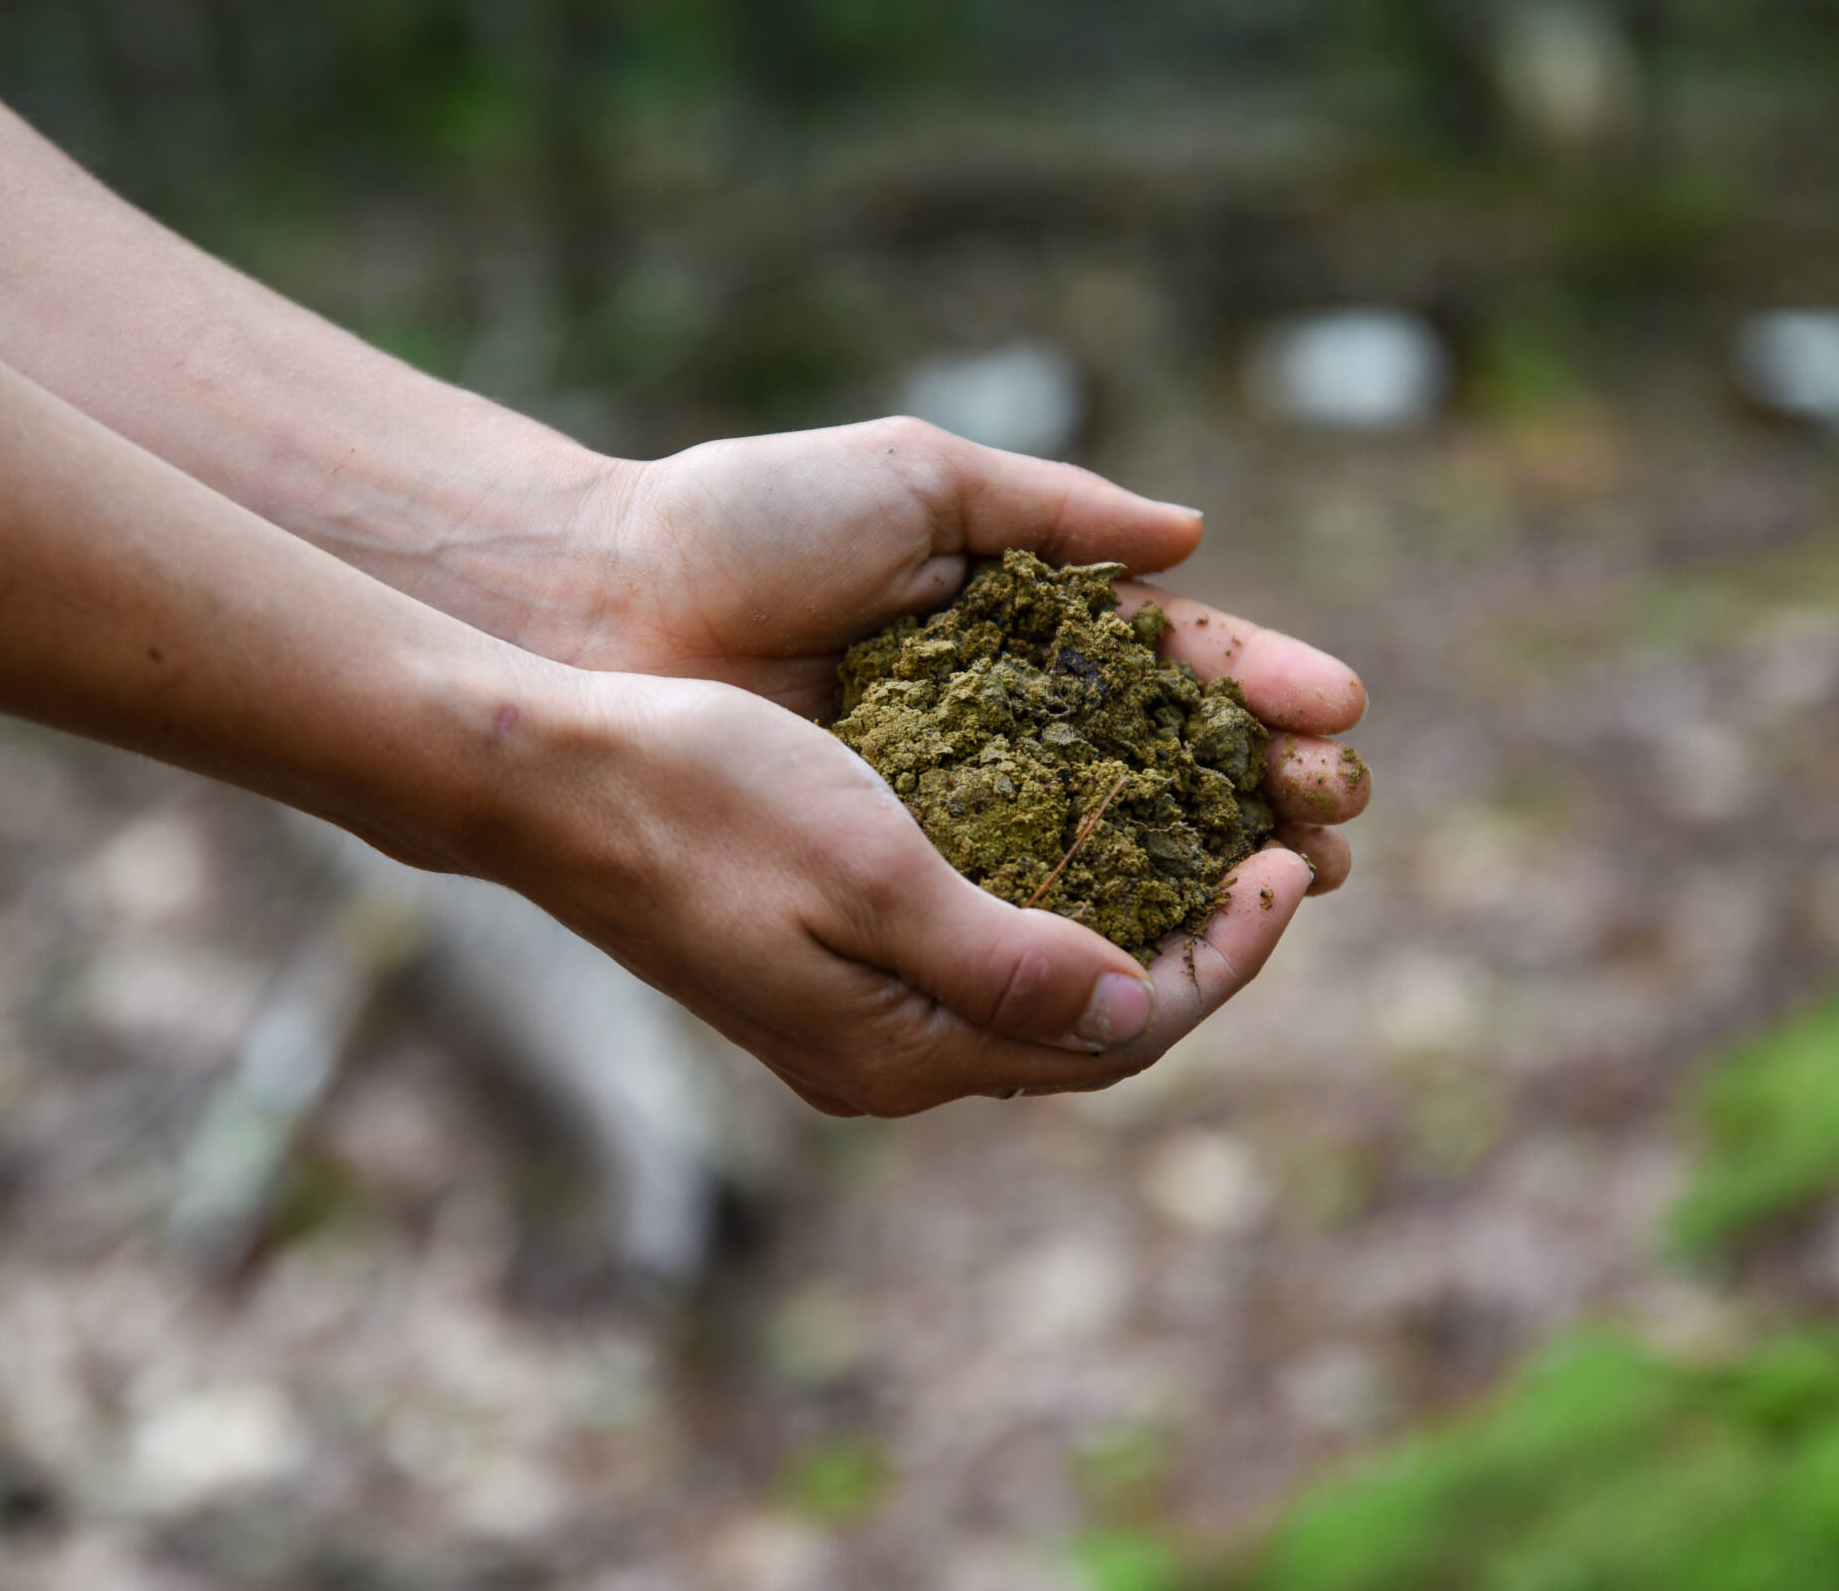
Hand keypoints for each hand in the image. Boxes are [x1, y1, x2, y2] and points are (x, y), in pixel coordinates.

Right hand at [488, 667, 1327, 1115]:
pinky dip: (1061, 904)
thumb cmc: (700, 797)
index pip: (1119, 1033)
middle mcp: (889, 1057)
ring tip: (1212, 840)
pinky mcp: (830, 969)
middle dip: (1201, 946)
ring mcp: (855, 1021)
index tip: (1292, 862)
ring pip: (1042, 993)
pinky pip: (985, 958)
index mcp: (902, 1052)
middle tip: (1280, 848)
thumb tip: (1134, 1001)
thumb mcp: (867, 868)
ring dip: (1137, 924)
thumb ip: (1003, 954)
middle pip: (1093, 1030)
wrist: (546, 780)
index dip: (1225, 953)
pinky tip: (1092, 836)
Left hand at [493, 415, 1372, 893]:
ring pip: (1115, 854)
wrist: (607, 606)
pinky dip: (1110, 926)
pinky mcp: (897, 877)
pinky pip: (1022, 912)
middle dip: (1267, 792)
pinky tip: (1185, 932)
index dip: (1259, 690)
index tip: (1337, 710)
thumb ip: (1055, 512)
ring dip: (1220, 866)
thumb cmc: (746, 528)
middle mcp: (1002, 730)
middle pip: (1169, 773)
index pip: (1170, 668)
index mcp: (1018, 629)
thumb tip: (1192, 536)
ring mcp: (954, 810)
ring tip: (1305, 873)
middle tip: (1338, 812)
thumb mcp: (916, 487)